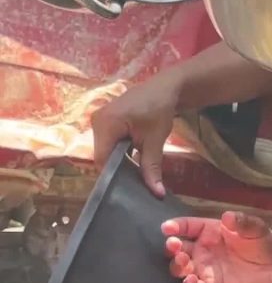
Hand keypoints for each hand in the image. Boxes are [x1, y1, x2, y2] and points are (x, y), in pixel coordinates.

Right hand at [91, 74, 180, 197]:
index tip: (128, 187)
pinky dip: (119, 150)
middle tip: (134, 180)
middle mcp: (96, 121)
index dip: (114, 175)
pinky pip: (108, 141)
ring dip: (119, 159)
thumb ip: (152, 167)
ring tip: (134, 170)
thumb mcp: (156, 140)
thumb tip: (157, 193)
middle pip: (102, 155)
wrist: (164, 88)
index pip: (102, 159)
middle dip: (117, 168)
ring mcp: (99, 119)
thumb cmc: (160, 110)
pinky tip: (131, 157)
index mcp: (105, 123)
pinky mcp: (105, 120)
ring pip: (105, 149)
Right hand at [163, 212, 271, 282]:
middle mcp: (202, 249)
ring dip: (177, 265)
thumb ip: (243, 222)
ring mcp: (204, 268)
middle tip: (173, 245)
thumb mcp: (257, 229)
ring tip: (182, 262)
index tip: (167, 228)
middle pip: (179, 247)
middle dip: (172, 246)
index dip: (176, 226)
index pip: (188, 226)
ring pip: (181, 267)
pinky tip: (190, 282)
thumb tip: (227, 216)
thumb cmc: (261, 244)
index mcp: (210, 231)